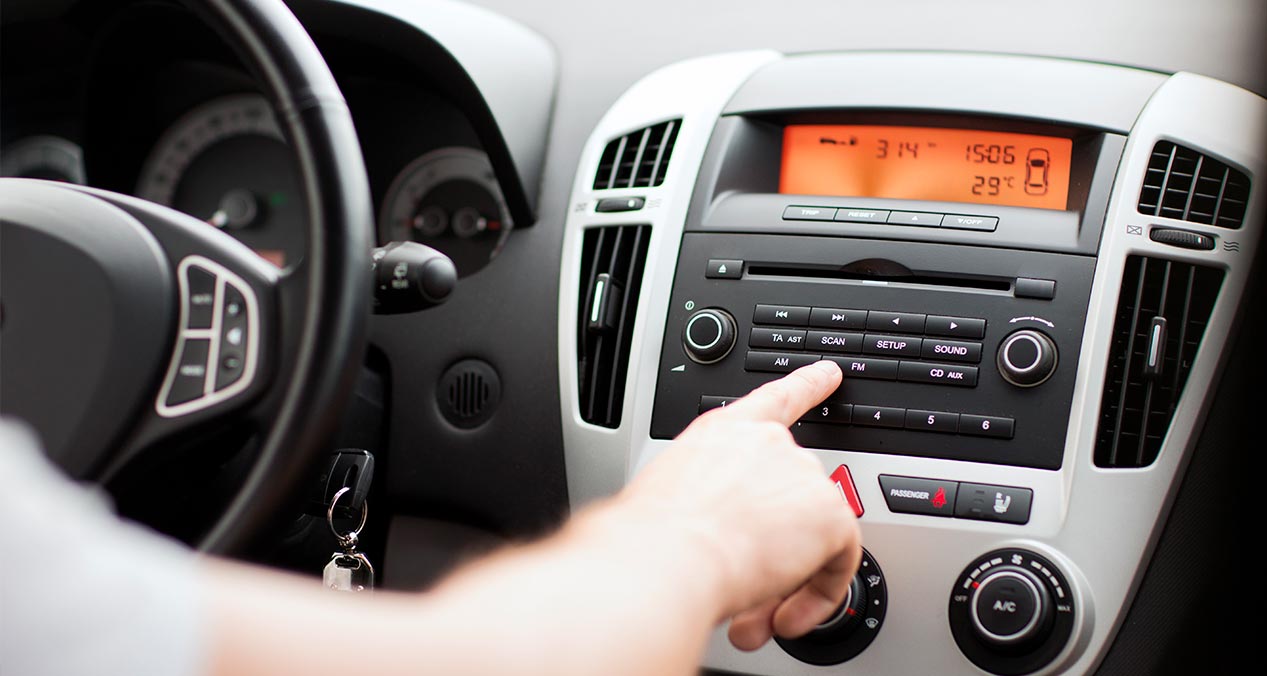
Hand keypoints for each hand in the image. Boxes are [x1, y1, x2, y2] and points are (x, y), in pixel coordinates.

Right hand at [620, 360, 860, 649]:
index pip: (775, 400)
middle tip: (743, 587)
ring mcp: (802, 475)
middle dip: (770, 546)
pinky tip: (790, 616)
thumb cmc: (650, 537)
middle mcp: (767, 444)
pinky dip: (819, 595)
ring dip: (784, 579)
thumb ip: (697, 505)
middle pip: (791, 494)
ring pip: (811, 534)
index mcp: (723, 433)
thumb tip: (697, 541)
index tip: (829, 374)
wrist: (665, 557)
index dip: (808, 385)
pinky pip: (840, 559)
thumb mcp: (668, 500)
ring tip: (751, 614)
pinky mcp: (829, 513)